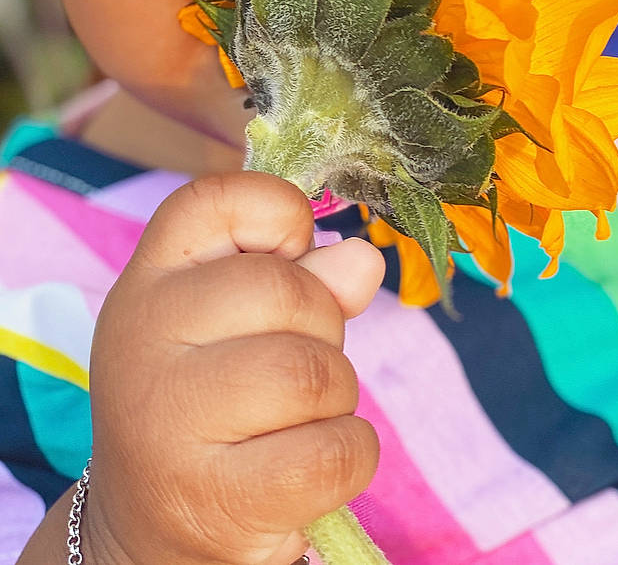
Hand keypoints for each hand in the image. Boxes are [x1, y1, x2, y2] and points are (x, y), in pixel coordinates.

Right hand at [85, 172, 383, 564]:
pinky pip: (335, 451)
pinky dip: (350, 456)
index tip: (293, 254)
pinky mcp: (213, 499)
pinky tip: (310, 465)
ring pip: (313, 373)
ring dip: (336, 396)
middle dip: (324, 328)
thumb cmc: (215, 407)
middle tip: (299, 362)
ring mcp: (167, 421)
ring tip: (299, 418)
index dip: (279, 213)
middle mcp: (142, 340)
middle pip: (286, 291)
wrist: (152, 534)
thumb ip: (305, 280)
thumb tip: (363, 260)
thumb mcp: (241, 327)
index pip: (215, 199)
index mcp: (150, 282)